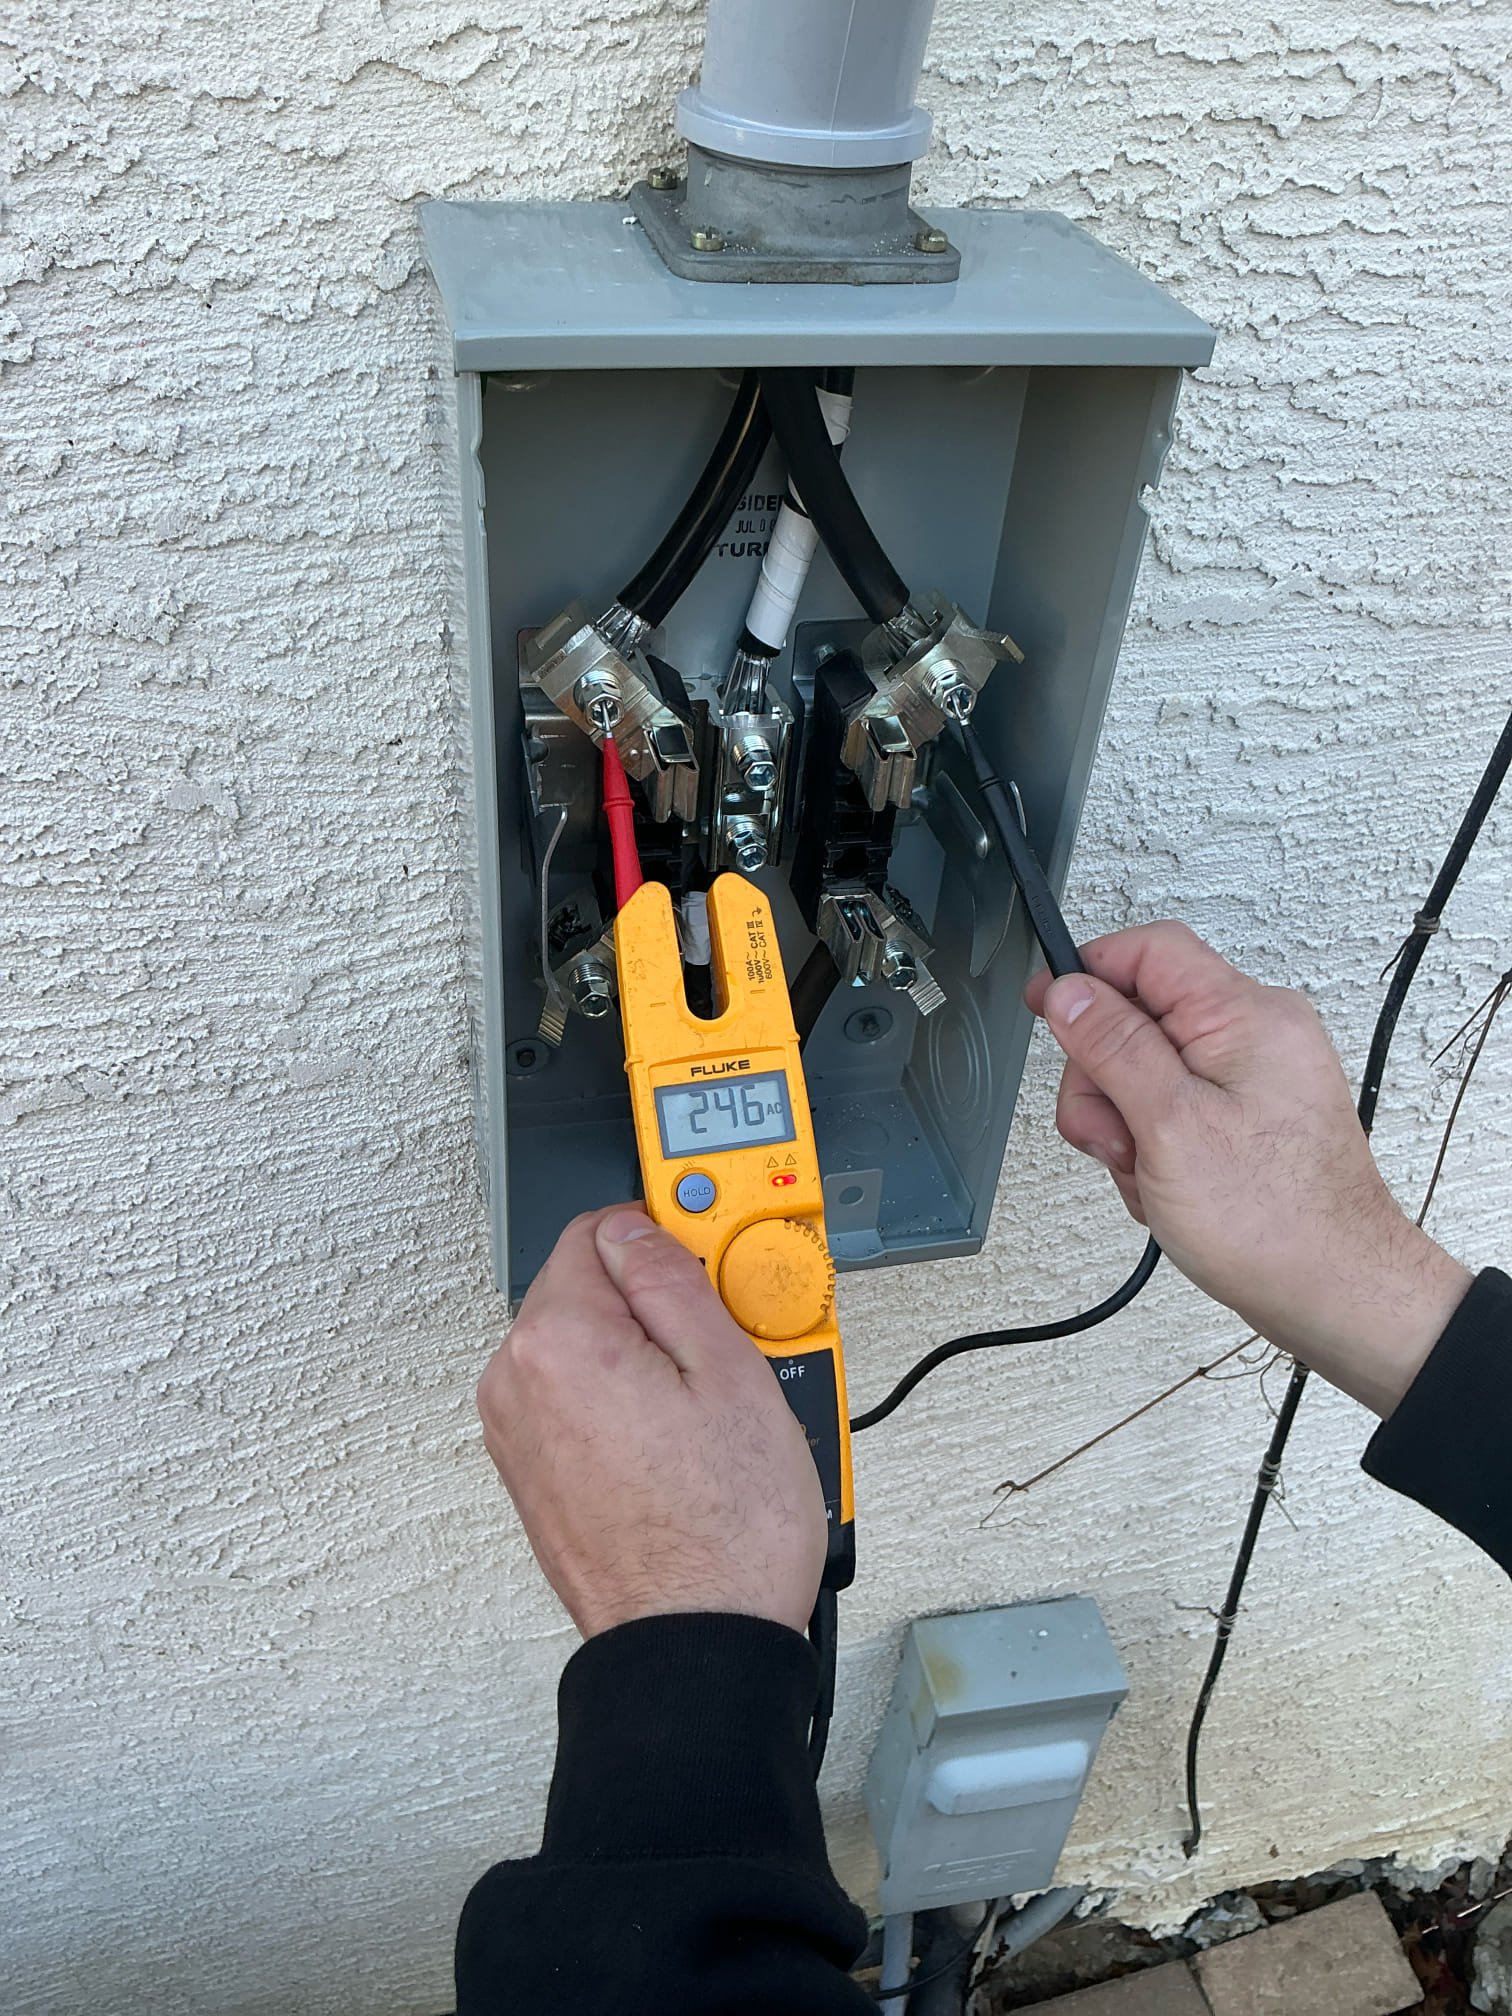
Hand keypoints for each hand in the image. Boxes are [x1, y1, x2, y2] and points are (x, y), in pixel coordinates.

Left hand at [477, 1206, 826, 1636]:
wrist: (695, 1647)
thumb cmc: (724, 1533)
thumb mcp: (732, 1372)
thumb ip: (674, 1278)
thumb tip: (640, 1231)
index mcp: (558, 1340)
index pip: (600, 1229)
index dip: (668, 1239)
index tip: (710, 1267)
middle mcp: (516, 1381)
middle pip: (588, 1286)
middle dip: (656, 1302)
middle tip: (730, 1348)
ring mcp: (516, 1433)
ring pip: (586, 1345)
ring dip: (644, 1354)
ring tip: (712, 1411)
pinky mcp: (530, 1474)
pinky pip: (577, 1400)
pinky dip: (624, 1402)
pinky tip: (682, 1444)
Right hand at [1026, 922, 1472, 1415]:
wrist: (1337, 1294)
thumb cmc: (1273, 1221)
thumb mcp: (1168, 1125)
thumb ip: (1113, 1047)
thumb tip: (1069, 991)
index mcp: (1245, 1014)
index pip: (1149, 950)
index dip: (1087, 972)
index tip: (1045, 1008)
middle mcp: (1255, 1033)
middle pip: (1137, 1015)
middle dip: (1103, 1079)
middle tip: (1114, 1137)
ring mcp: (1252, 1077)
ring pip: (1144, 1070)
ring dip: (1123, 1125)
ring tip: (1148, 1175)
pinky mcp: (1247, 1116)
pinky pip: (1170, 1108)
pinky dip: (1152, 1147)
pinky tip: (1166, 1189)